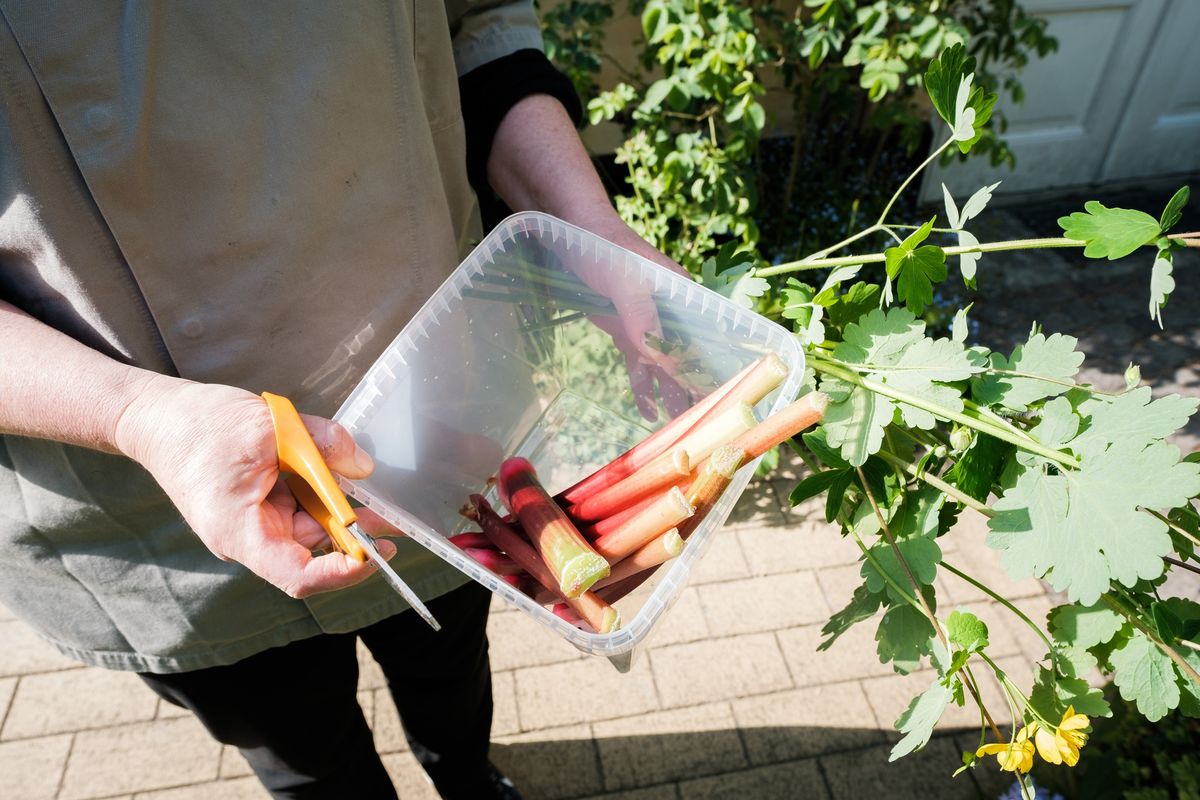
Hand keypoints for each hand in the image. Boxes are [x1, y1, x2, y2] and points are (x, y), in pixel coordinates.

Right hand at [115, 378, 396, 597]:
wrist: (154, 417)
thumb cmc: (197, 426)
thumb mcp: (267, 425)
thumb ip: (321, 444)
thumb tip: (364, 466)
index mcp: (240, 532)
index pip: (297, 575)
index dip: (340, 573)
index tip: (374, 555)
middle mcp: (248, 537)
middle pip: (312, 551)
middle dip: (355, 537)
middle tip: (396, 522)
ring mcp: (254, 524)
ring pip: (311, 527)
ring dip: (342, 512)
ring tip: (375, 495)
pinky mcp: (259, 507)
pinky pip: (300, 508)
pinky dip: (323, 495)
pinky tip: (341, 475)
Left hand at [570, 213, 697, 420]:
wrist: (565, 232)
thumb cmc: (603, 247)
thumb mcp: (625, 280)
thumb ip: (643, 316)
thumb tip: (661, 358)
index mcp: (683, 297)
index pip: (708, 338)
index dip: (715, 368)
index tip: (724, 399)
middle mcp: (671, 313)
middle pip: (689, 357)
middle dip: (695, 390)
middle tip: (702, 426)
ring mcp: (647, 323)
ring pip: (665, 365)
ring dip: (671, 394)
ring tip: (676, 427)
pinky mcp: (625, 330)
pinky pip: (639, 363)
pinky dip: (643, 386)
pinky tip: (648, 410)